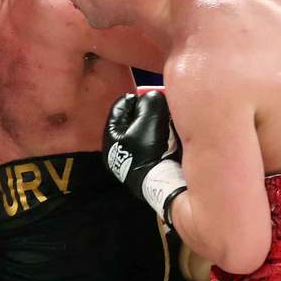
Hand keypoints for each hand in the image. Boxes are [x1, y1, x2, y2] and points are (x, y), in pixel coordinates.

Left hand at [103, 90, 185, 221]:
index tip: (151, 96)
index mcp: (111, 135)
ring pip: (143, 131)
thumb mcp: (151, 116)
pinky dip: (159, 137)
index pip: (121, 105)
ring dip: (155, 124)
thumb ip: (151, 99)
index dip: (137, 97)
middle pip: (132, 118)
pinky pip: (151, 144)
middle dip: (147, 112)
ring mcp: (130, 159)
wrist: (162, 183)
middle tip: (161, 109)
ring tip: (166, 124)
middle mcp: (116, 148)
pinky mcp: (144, 165)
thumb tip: (154, 98)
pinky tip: (168, 137)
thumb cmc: (150, 150)